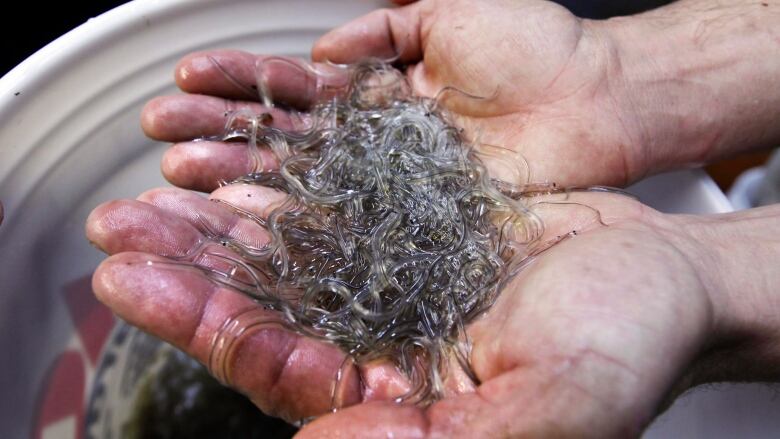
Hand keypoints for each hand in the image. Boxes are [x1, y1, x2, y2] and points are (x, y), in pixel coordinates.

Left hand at [86, 184, 725, 436]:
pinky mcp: (414, 241)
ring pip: (288, 261)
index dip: (205, 327)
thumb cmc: (629, 345)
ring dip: (223, 228)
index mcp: (403, 407)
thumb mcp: (550, 408)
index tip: (134, 284)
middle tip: (120, 231)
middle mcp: (386, 352)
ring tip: (158, 194)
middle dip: (188, 274)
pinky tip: (245, 169)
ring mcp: (396, 292)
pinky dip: (288, 191)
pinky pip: (333, 215)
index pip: (280, 372)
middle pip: (265, 314)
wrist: (667, 276)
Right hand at [141, 0, 652, 189]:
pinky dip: (293, 219)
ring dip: (238, 177)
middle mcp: (377, 145)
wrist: (600, 104)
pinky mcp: (415, 225)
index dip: (237, 84)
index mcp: (380, 93)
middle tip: (161, 139)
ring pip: (301, 183)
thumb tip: (325, 52)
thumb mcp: (452, 12)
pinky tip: (246, 214)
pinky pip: (345, 222)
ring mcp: (392, 189)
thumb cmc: (540, 50)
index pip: (292, 88)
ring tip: (179, 177)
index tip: (185, 81)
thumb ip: (387, 26)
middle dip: (218, 134)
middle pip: (283, 139)